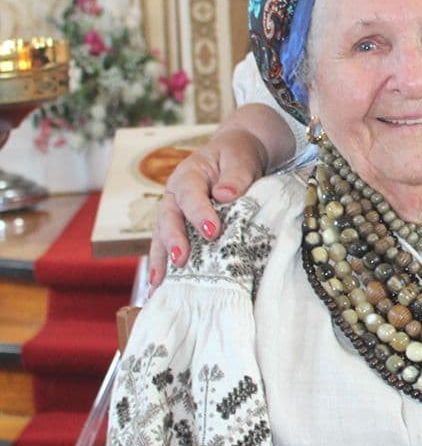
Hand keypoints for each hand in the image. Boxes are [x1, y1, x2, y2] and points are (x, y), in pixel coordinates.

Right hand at [147, 126, 268, 285]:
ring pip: (162, 237)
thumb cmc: (237, 155)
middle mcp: (175, 196)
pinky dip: (164, 268)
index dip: (199, 212)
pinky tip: (159, 291)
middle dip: (173, 241)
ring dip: (160, 260)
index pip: (191, 194)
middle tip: (181, 260)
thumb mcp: (240, 158)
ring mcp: (174, 213)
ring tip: (158, 285)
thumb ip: (235, 175)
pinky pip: (168, 248)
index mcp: (189, 174)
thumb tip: (225, 194)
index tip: (212, 231)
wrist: (236, 154)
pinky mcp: (180, 229)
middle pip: (168, 218)